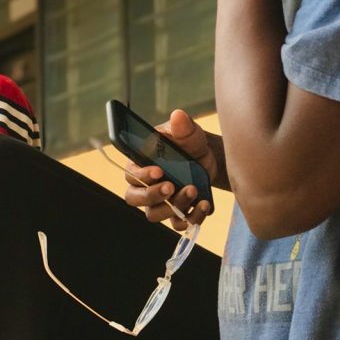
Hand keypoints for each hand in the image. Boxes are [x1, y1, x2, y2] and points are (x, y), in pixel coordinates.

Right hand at [123, 110, 219, 229]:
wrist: (208, 158)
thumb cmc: (189, 143)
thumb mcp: (188, 132)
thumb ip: (182, 126)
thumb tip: (178, 115)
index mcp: (139, 164)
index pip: (130, 174)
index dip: (142, 176)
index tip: (158, 171)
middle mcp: (144, 186)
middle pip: (134, 199)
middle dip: (152, 195)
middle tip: (171, 187)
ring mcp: (160, 202)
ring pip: (155, 213)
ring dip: (174, 206)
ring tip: (193, 191)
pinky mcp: (177, 213)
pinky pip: (179, 224)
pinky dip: (192, 218)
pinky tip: (204, 204)